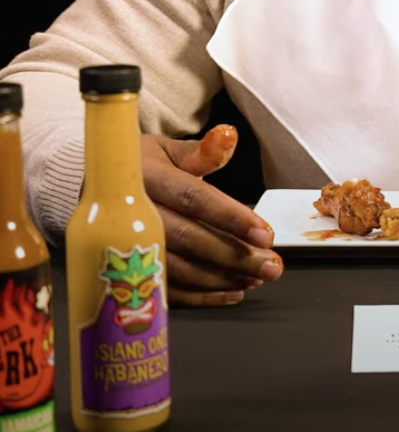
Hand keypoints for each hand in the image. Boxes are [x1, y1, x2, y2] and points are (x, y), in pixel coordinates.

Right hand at [141, 125, 283, 306]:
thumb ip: (201, 151)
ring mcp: (126, 247)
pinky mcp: (124, 272)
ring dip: (221, 278)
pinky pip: (164, 289)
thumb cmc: (141, 165)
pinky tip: (231, 293)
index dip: (231, 217)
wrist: (93, 187)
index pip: (194, 199)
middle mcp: (135, 214)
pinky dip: (199, 296)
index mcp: (148, 179)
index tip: (265, 234)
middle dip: (233, 255)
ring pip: (177, 269)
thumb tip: (228, 135)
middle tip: (271, 265)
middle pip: (189, 239)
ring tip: (256, 278)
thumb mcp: (166, 149)